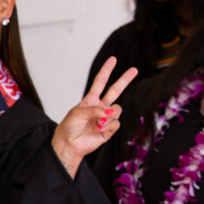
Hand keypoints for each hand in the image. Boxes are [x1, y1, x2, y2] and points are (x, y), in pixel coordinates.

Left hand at [52, 57, 137, 176]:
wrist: (69, 144)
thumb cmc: (69, 127)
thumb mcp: (78, 113)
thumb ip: (95, 109)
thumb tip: (110, 111)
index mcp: (91, 100)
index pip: (100, 82)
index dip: (106, 71)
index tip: (113, 59)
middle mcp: (100, 107)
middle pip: (115, 90)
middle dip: (125, 80)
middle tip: (134, 69)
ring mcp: (106, 118)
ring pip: (117, 109)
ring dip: (109, 115)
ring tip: (98, 123)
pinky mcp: (109, 129)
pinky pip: (116, 122)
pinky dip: (108, 125)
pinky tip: (99, 129)